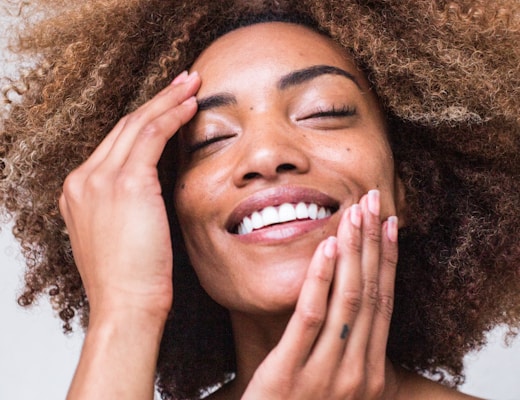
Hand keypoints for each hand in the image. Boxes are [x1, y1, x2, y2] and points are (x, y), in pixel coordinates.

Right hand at [59, 71, 200, 321]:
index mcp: (78, 192)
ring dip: (167, 100)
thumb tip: (152, 189)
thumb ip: (125, 206)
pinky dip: (171, 116)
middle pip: (124, 128)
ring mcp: (99, 180)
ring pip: (137, 124)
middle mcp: (83, 180)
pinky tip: (190, 105)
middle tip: (181, 83)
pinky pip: (151, 135)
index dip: (144, 122)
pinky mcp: (125, 184)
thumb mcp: (119, 235)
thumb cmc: (131, 279)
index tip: (165, 108)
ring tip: (191, 84)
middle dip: (156, 101)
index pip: (115, 145)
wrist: (125, 306)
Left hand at [242, 190, 399, 399]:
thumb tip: (345, 300)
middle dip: (372, 244)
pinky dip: (320, 278)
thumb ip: (343, 347)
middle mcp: (356, 372)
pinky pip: (310, 317)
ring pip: (347, 301)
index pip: (384, 303)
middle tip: (372, 203)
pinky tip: (325, 246)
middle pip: (370, 294)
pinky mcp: (291, 374)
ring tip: (353, 215)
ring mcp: (326, 374)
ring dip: (352, 252)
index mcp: (369, 372)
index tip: (390, 225)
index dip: (388, 261)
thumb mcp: (334, 382)